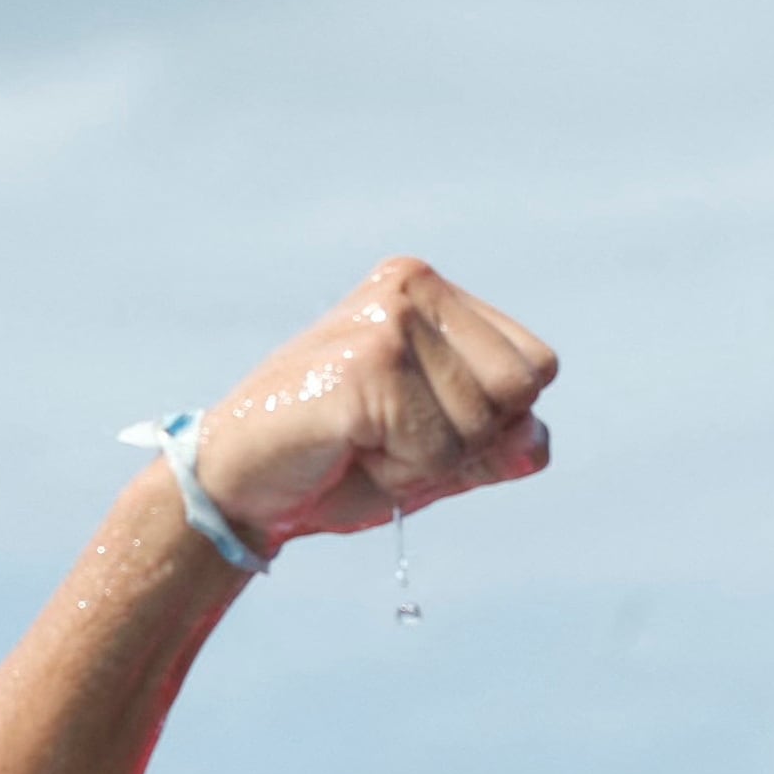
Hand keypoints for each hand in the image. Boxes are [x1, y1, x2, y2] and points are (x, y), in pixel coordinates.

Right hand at [189, 258, 557, 553]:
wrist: (237, 485)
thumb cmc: (335, 463)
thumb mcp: (434, 455)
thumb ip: (496, 445)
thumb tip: (536, 441)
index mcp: (428, 290)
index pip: (535, 367)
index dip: (490, 421)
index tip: (413, 423)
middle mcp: (411, 288)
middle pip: (519, 392)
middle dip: (463, 442)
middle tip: (386, 437)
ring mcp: (387, 321)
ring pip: (480, 426)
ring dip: (424, 461)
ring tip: (361, 442)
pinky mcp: (368, 365)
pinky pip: (438, 450)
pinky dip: (400, 473)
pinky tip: (348, 450)